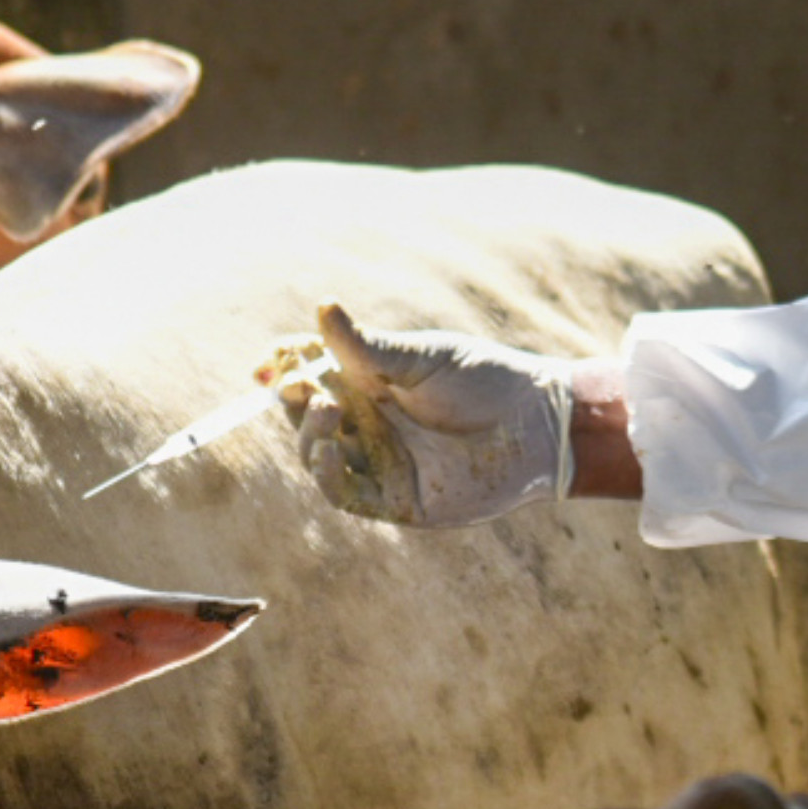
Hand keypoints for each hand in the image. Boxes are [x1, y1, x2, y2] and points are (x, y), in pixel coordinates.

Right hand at [258, 303, 573, 525]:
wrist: (537, 423)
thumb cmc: (487, 381)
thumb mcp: (422, 357)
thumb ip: (369, 347)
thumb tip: (322, 309)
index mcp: (373, 384)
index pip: (314, 376)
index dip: (287, 369)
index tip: (270, 360)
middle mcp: (371, 424)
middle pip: (307, 416)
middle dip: (295, 399)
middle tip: (299, 381)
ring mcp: (381, 462)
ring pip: (319, 455)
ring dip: (309, 433)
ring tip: (325, 407)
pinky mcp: (396, 499)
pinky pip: (345, 493)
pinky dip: (326, 473)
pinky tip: (325, 448)